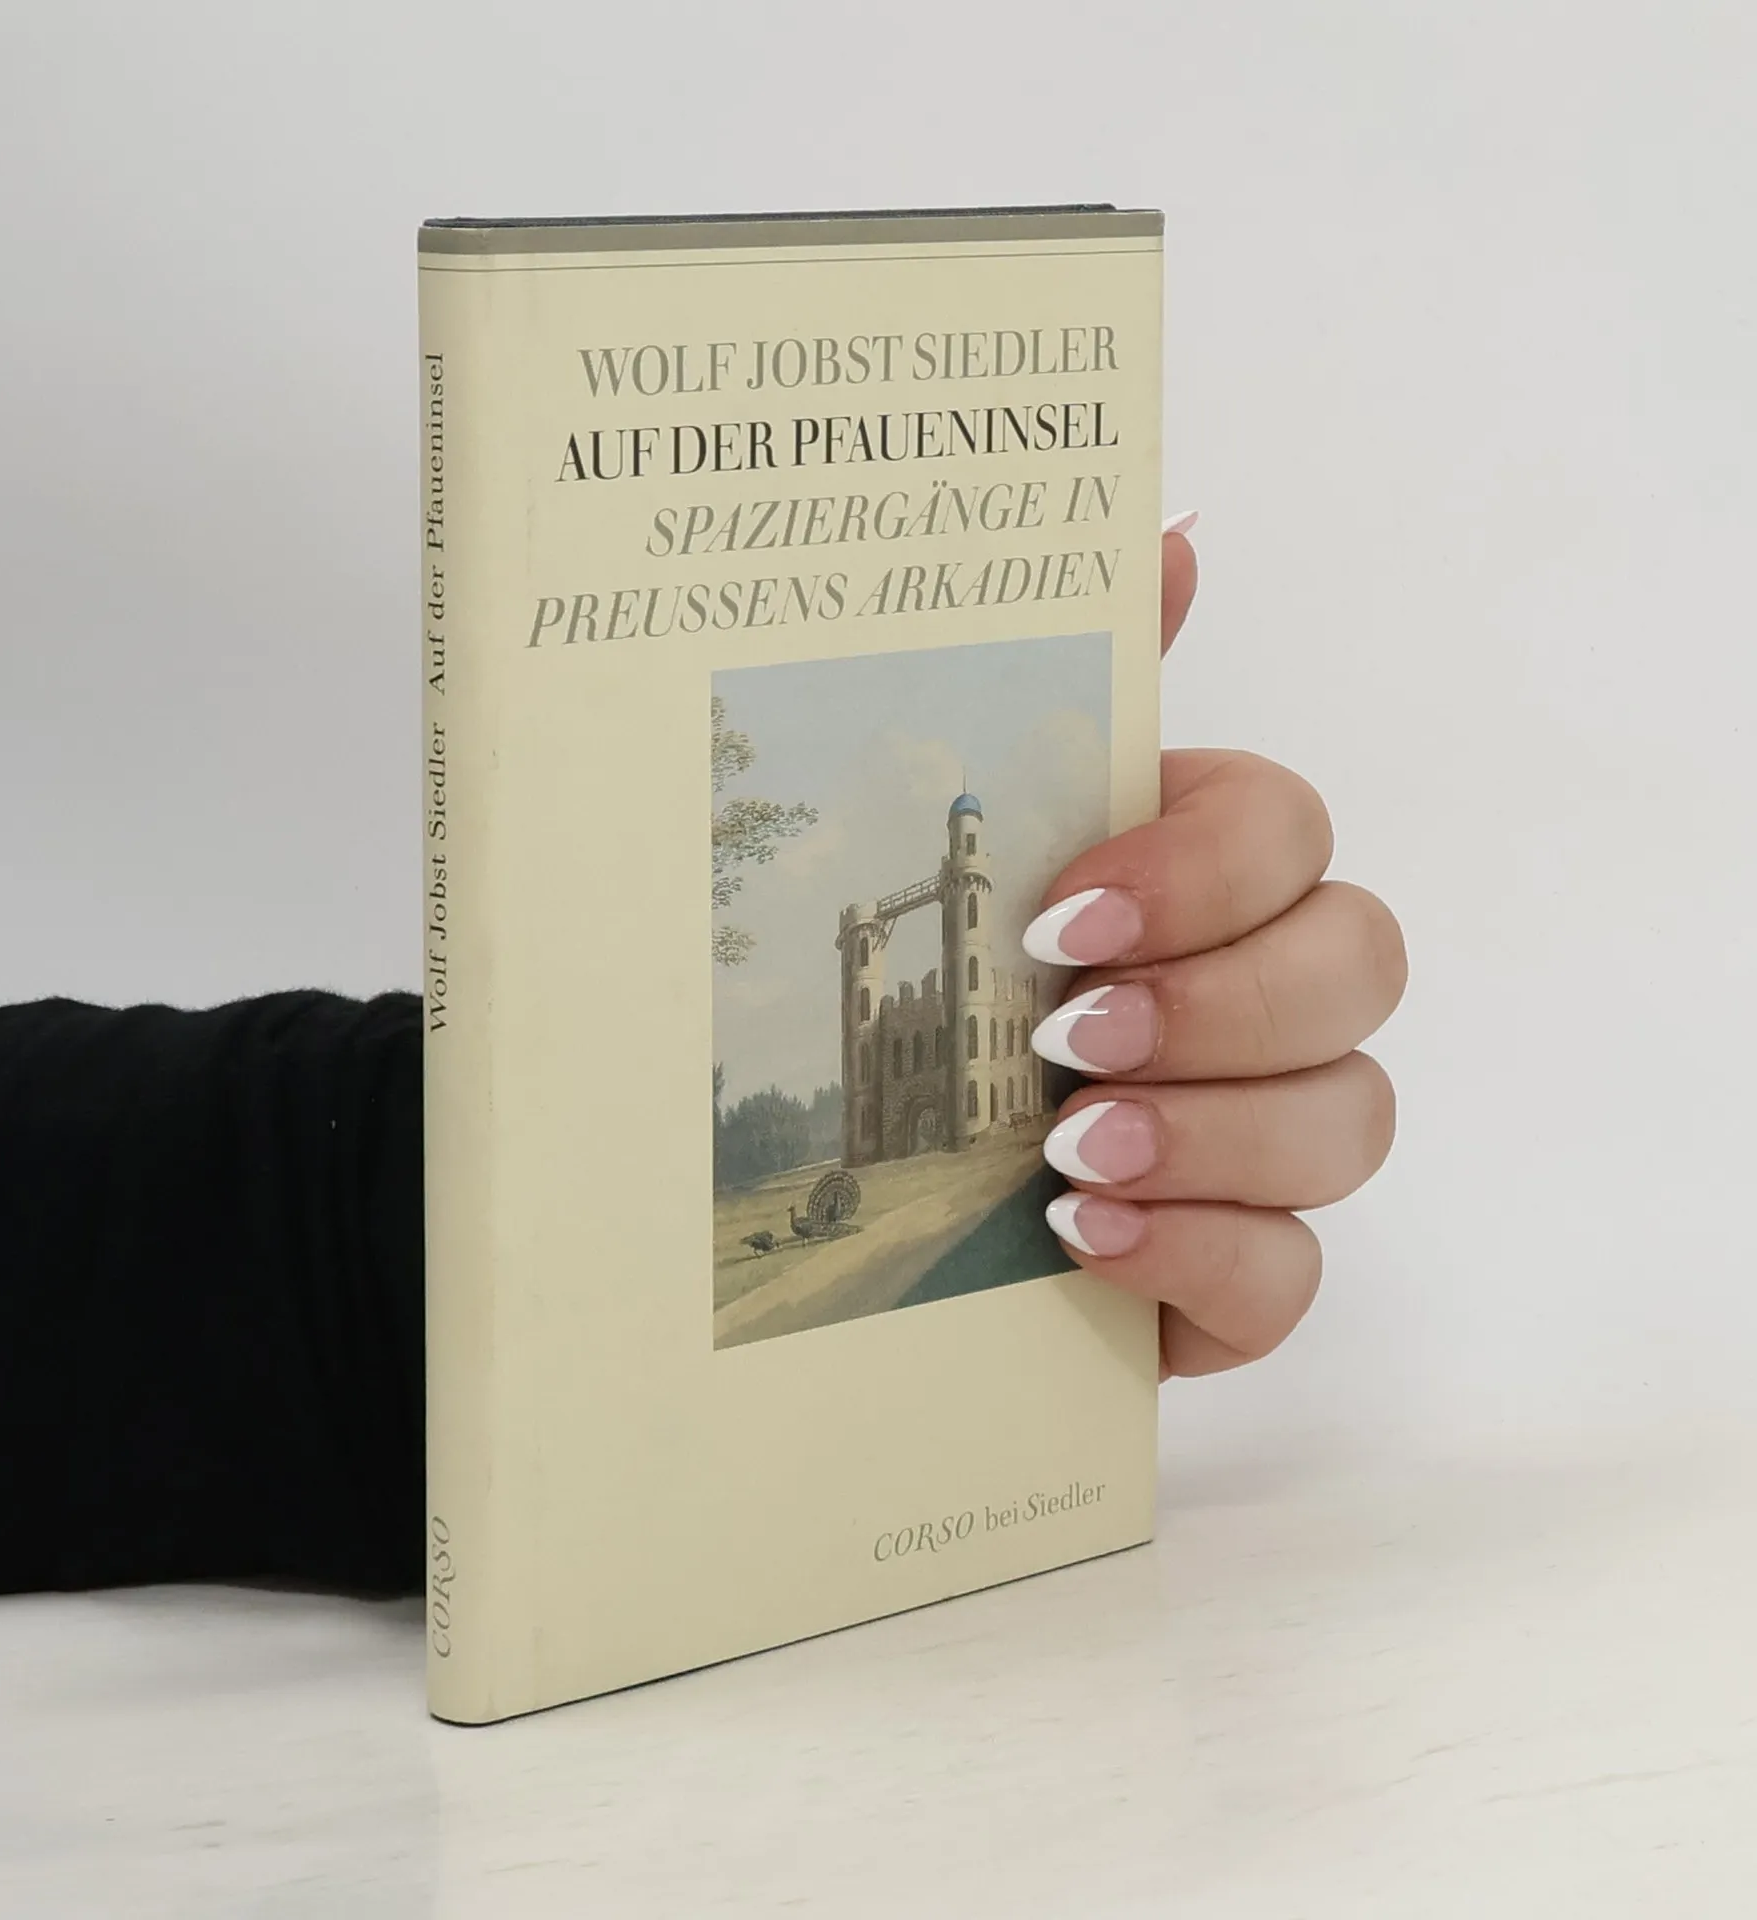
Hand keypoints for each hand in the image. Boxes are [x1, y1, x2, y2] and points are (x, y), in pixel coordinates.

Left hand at [1019, 515, 1405, 1378]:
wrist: (886, 1194)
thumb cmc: (956, 998)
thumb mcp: (988, 844)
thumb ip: (1087, 692)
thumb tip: (1171, 534)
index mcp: (1208, 877)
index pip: (1290, 829)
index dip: (1198, 870)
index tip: (1059, 918)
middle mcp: (1272, 997)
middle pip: (1361, 964)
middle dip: (1218, 1000)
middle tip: (1070, 1036)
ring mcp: (1274, 1142)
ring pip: (1352, 1119)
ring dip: (1208, 1132)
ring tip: (1062, 1148)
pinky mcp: (1247, 1272)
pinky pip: (1295, 1271)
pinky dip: (1199, 1252)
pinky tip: (1083, 1236)